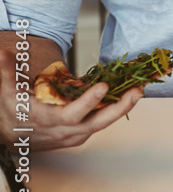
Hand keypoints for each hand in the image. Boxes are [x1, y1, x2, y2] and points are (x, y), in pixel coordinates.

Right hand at [0, 49, 142, 150]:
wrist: (11, 138)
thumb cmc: (13, 112)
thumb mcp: (8, 91)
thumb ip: (8, 71)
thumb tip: (3, 53)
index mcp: (47, 120)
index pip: (71, 114)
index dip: (88, 102)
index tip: (103, 87)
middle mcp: (64, 130)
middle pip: (96, 123)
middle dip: (118, 108)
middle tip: (136, 92)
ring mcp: (74, 134)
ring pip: (102, 123)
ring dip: (122, 107)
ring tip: (139, 90)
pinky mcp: (80, 134)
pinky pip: (101, 122)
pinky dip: (115, 110)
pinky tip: (128, 97)